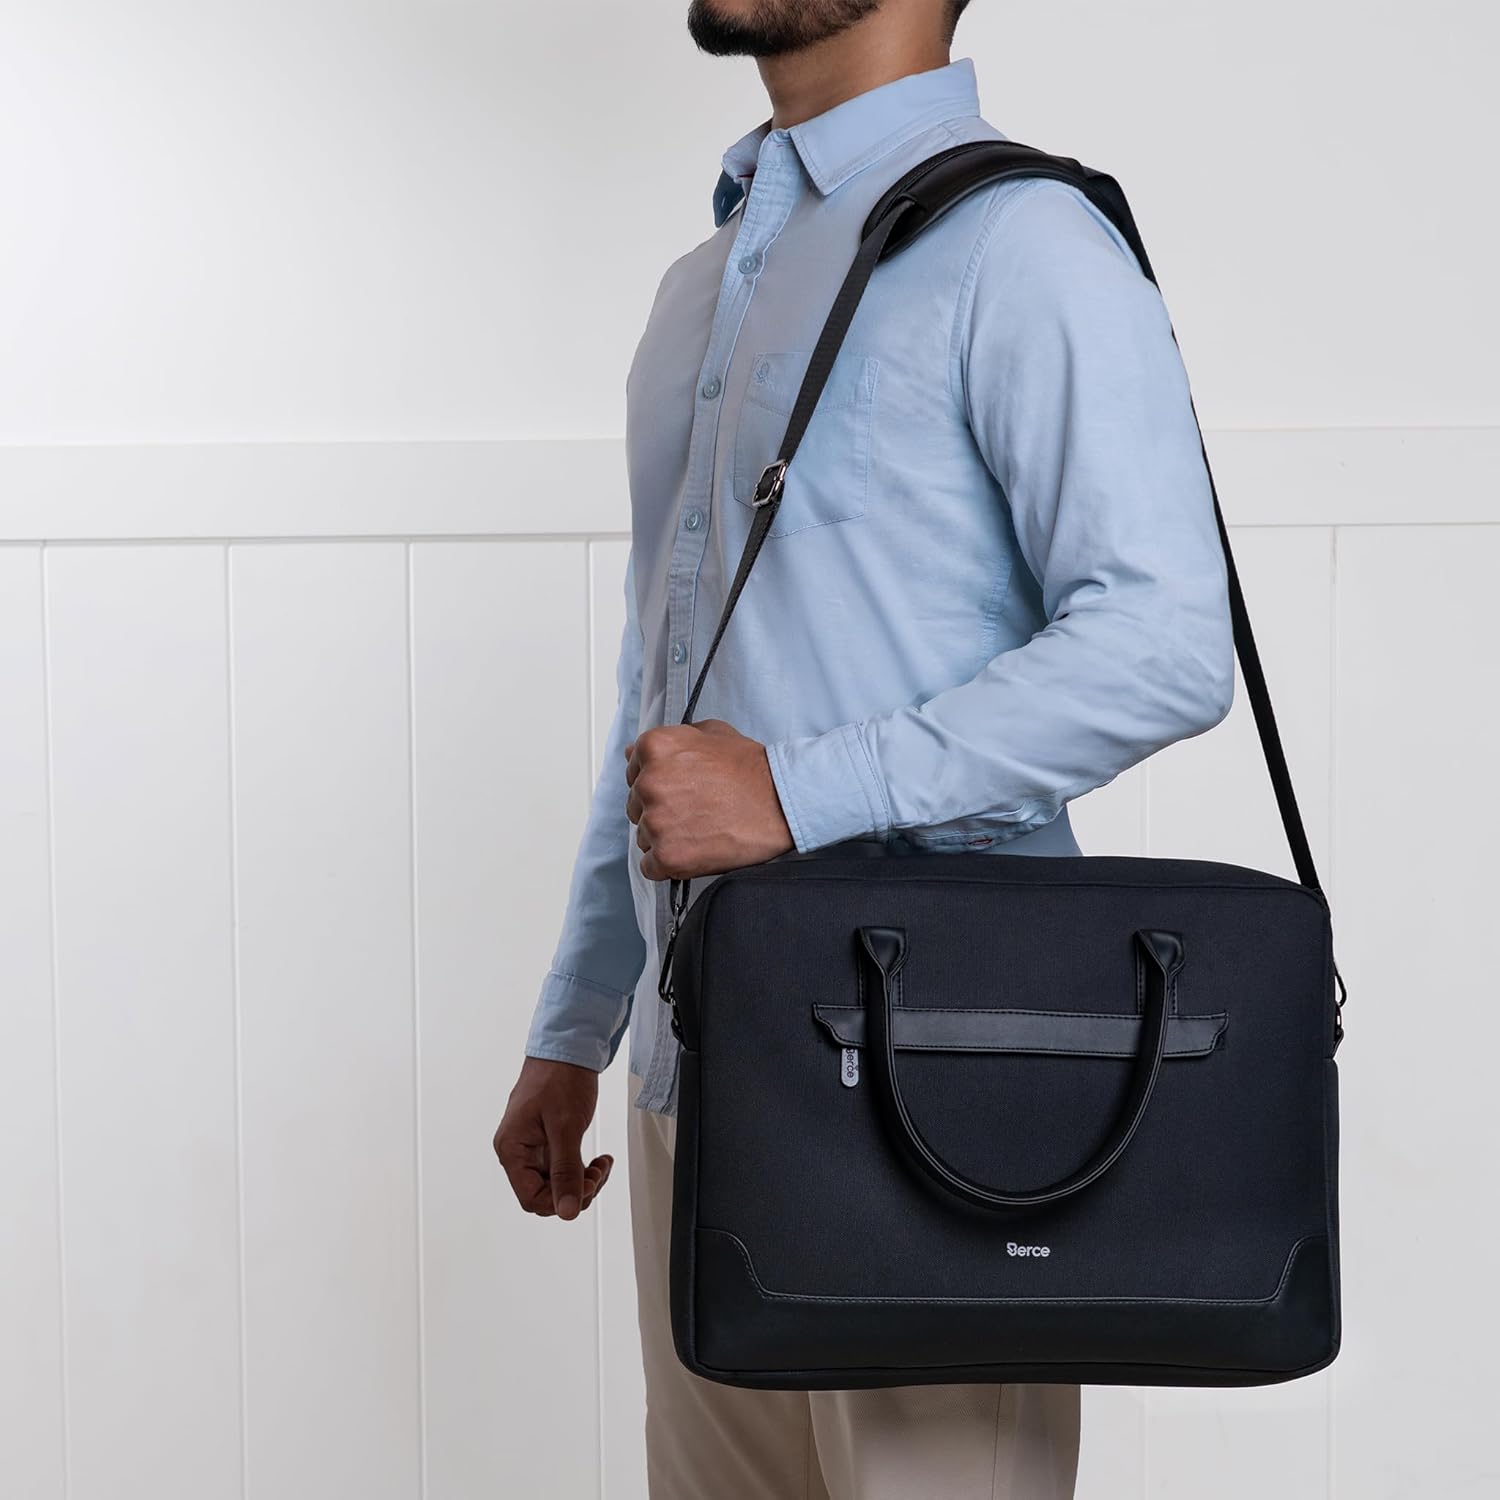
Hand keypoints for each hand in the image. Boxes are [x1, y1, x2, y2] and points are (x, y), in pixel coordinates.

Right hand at [494, 1056, 612, 1219]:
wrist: (568, 1049)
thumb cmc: (559, 1079)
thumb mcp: (565, 1127)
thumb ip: (566, 1171)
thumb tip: (567, 1210)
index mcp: (512, 1148)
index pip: (530, 1198)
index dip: (559, 1201)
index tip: (584, 1189)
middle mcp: (518, 1151)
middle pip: (544, 1194)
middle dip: (575, 1190)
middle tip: (597, 1174)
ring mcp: (533, 1148)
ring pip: (557, 1184)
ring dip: (583, 1181)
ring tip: (601, 1165)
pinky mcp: (548, 1142)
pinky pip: (564, 1169)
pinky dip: (583, 1169)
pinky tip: (599, 1161)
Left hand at [624, 718, 794, 880]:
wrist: (781, 802)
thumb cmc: (752, 770)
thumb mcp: (712, 733)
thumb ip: (671, 740)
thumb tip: (635, 752)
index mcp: (655, 748)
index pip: (634, 771)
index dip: (659, 783)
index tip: (680, 789)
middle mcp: (649, 783)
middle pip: (636, 806)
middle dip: (661, 810)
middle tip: (695, 810)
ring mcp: (656, 821)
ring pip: (644, 836)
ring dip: (666, 837)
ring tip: (700, 829)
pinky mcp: (667, 855)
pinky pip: (651, 866)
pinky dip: (669, 863)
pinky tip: (694, 850)